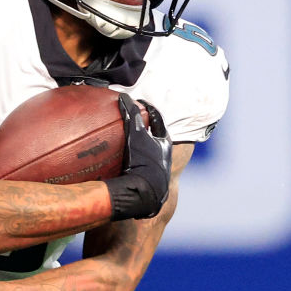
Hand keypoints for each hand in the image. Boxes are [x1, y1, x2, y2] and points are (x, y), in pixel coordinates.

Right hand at [103, 94, 172, 219]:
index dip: (148, 109)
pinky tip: (126, 167)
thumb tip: (125, 97)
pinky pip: (143, 170)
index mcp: (164, 143)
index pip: (158, 120)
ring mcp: (160, 172)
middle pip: (156, 138)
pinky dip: (137, 164)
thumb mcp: (137, 135)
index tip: (140, 103)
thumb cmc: (143, 161)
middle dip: (146, 130)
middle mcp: (165, 157)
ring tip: (128, 144)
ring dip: (142, 148)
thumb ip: (132, 115)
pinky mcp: (152, 185)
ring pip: (152, 155)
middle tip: (135, 122)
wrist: (145, 193)